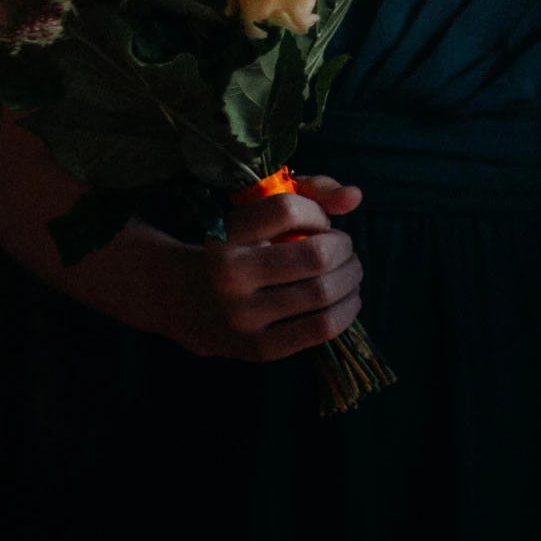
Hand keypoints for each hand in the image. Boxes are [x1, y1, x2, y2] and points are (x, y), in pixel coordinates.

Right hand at [189, 175, 364, 362]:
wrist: (186, 302)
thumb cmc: (237, 248)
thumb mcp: (259, 212)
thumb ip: (310, 191)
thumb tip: (354, 197)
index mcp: (226, 236)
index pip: (288, 210)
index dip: (317, 212)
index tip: (318, 221)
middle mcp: (230, 276)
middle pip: (317, 256)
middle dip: (345, 248)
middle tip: (343, 248)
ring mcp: (243, 317)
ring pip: (323, 292)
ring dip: (350, 277)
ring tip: (349, 272)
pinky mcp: (260, 348)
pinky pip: (322, 328)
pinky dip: (347, 310)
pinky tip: (348, 299)